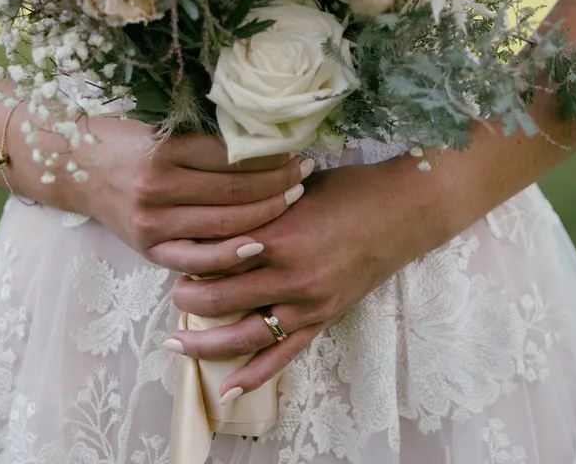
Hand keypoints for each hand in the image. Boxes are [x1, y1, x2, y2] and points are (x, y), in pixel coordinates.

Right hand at [74, 115, 313, 274]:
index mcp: (162, 150)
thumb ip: (201, 132)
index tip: (293, 146)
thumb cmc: (122, 138)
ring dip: (265, 213)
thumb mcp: (157, 124)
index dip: (267, 152)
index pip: (229, 155)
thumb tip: (261, 130)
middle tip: (304, 172)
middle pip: (233, 191)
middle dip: (277, 182)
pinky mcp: (149, 249)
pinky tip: (259, 242)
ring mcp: (153, 224)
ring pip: (223, 225)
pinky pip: (198, 259)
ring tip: (293, 198)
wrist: (73, 169)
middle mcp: (156, 189)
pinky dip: (231, 254)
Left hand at [166, 161, 432, 400]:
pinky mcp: (322, 319)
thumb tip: (209, 203)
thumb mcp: (292, 184)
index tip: (172, 249)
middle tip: (173, 288)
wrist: (403, 210)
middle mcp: (290, 275)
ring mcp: (308, 304)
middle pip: (219, 298)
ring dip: (205, 343)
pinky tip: (227, 390)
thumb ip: (253, 200)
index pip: (214, 254)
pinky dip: (253, 376)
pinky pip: (283, 355)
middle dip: (187, 295)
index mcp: (278, 234)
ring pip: (244, 336)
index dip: (186, 254)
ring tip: (175, 342)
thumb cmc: (348, 189)